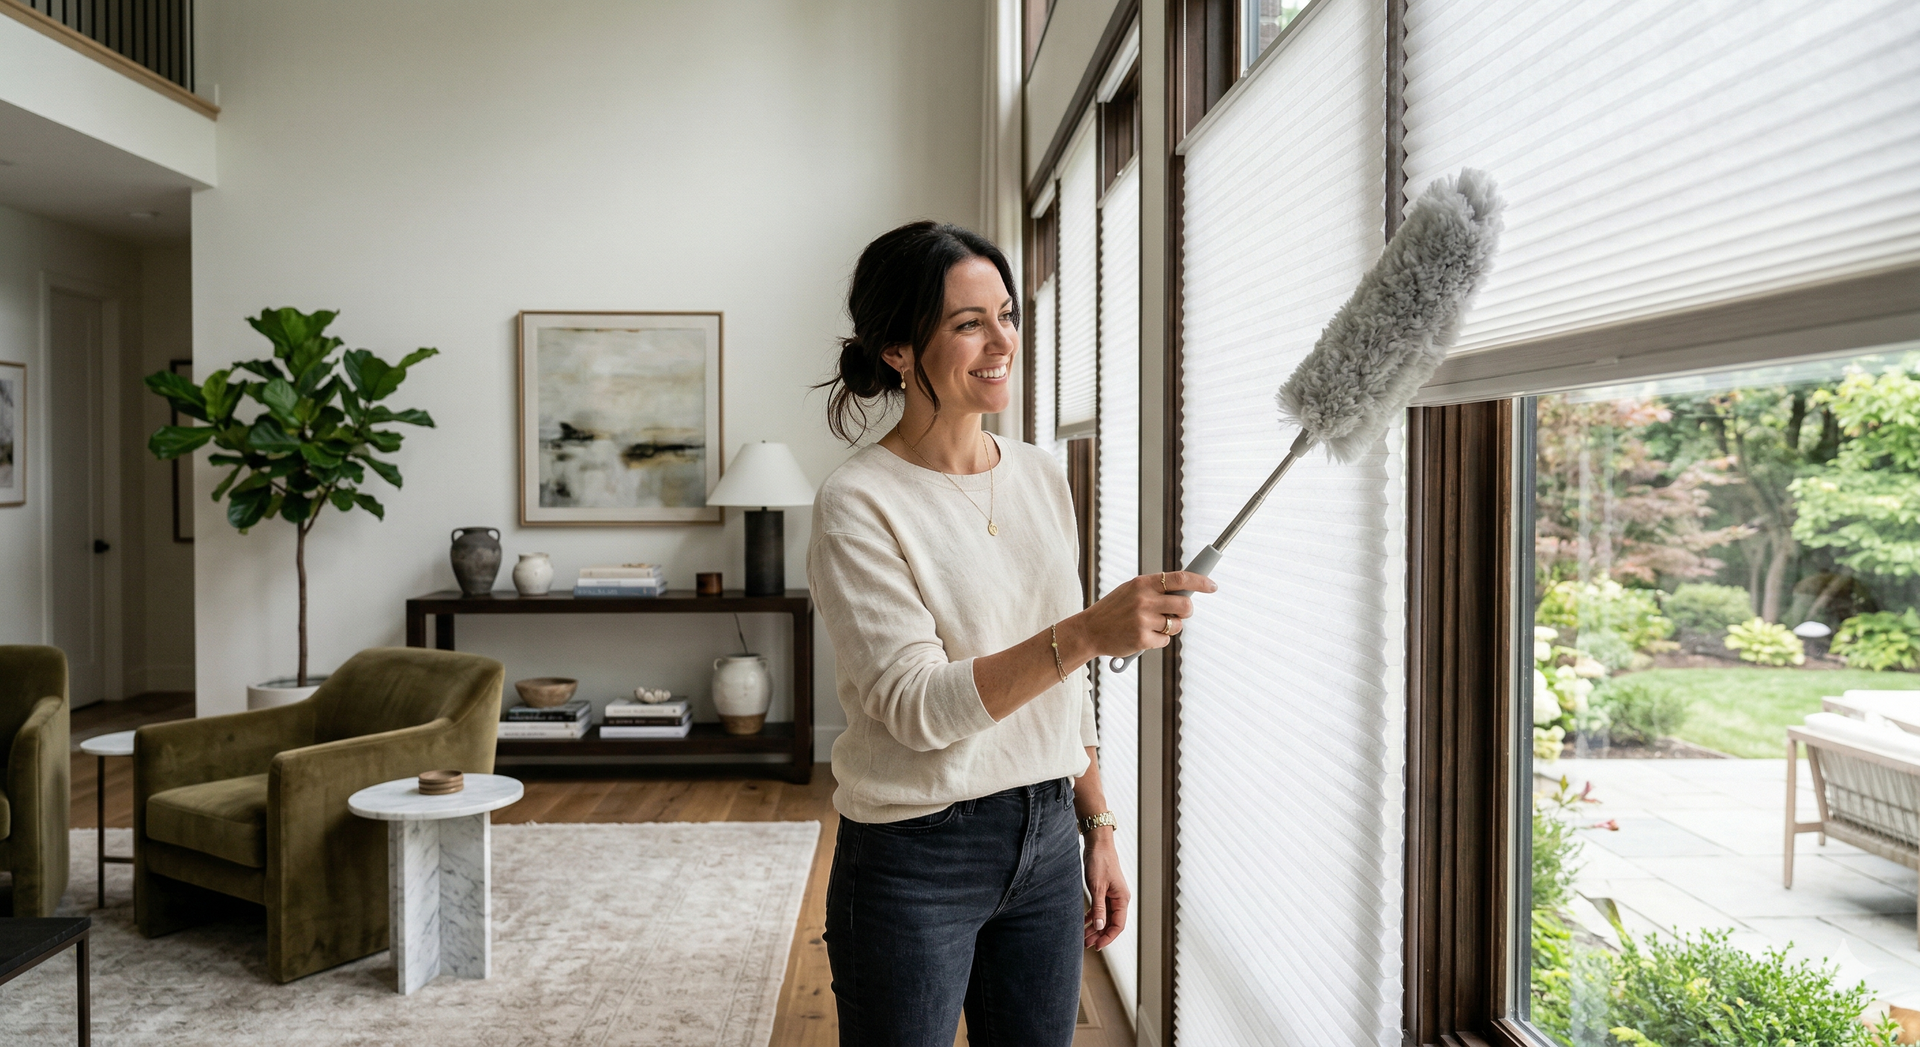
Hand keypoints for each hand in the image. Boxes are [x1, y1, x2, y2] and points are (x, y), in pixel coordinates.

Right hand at [1070, 572, 1215, 657]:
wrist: (1089, 631)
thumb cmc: (1114, 610)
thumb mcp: (1131, 591)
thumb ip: (1156, 590)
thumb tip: (1187, 591)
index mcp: (1142, 583)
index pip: (1180, 578)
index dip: (1200, 581)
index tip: (1213, 586)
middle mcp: (1144, 599)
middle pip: (1185, 605)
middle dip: (1187, 611)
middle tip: (1179, 614)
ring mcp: (1143, 620)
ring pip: (1176, 625)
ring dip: (1171, 627)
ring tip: (1151, 626)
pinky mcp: (1141, 639)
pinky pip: (1165, 640)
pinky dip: (1158, 640)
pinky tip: (1142, 637)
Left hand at [1083, 831, 1129, 950]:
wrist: (1098, 844)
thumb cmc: (1100, 862)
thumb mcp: (1097, 887)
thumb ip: (1099, 907)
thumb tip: (1099, 927)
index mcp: (1122, 899)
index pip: (1118, 925)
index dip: (1108, 937)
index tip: (1097, 946)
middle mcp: (1119, 899)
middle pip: (1111, 923)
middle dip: (1099, 935)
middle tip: (1086, 944)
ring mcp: (1112, 895)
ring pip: (1104, 917)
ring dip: (1095, 927)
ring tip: (1083, 937)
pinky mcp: (1104, 891)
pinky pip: (1100, 908)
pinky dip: (1092, 916)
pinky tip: (1083, 922)